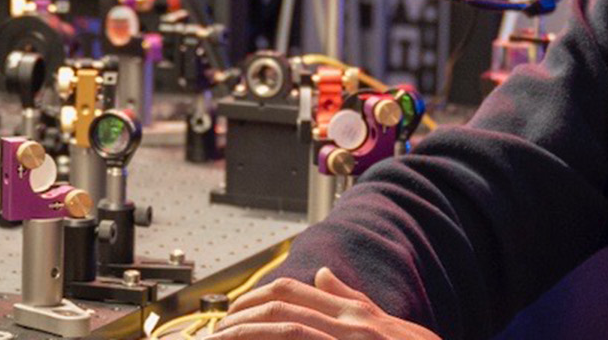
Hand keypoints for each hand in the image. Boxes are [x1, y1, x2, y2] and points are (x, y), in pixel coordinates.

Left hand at [205, 266, 438, 338]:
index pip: (294, 293)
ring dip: (247, 334)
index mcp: (356, 317)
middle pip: (283, 308)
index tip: (232, 312)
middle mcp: (351, 328)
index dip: (256, 298)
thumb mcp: (390, 328)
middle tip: (217, 330)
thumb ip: (354, 301)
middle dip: (242, 317)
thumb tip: (323, 274)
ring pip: (287, 330)